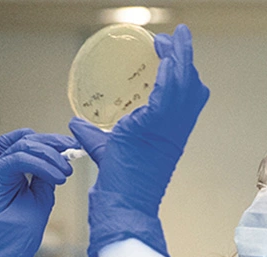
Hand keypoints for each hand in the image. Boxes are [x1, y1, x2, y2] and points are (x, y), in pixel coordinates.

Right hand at [0, 129, 78, 256]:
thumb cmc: (15, 238)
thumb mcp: (40, 201)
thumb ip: (45, 179)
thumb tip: (57, 162)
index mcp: (12, 173)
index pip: (30, 145)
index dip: (52, 143)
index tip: (73, 148)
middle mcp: (1, 168)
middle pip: (26, 139)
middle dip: (52, 143)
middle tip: (72, 151)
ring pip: (23, 145)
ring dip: (49, 156)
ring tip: (64, 173)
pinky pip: (17, 158)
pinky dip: (40, 165)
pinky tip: (55, 177)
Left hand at [70, 23, 209, 256]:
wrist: (123, 210)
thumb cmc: (118, 190)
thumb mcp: (105, 153)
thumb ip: (92, 136)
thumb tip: (75, 124)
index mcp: (168, 135)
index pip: (186, 97)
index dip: (182, 73)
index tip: (167, 52)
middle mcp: (174, 131)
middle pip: (191, 86)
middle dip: (184, 58)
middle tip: (174, 37)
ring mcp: (168, 131)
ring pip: (184, 85)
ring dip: (179, 58)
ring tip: (171, 38)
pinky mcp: (155, 130)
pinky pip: (168, 94)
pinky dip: (168, 72)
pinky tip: (163, 54)